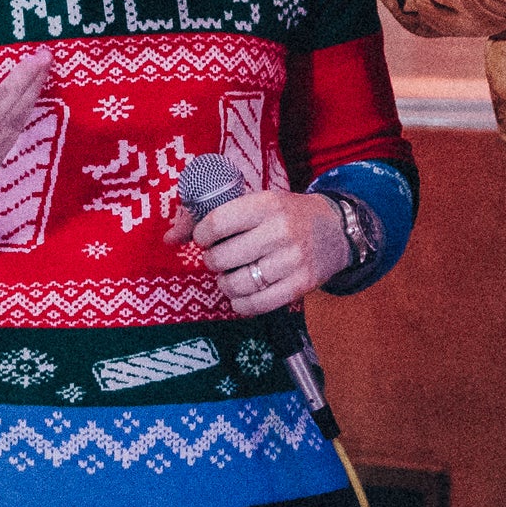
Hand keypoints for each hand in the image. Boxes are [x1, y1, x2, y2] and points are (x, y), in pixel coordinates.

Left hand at [167, 169, 354, 319]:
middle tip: (218, 258)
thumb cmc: (286, 213)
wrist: (337, 228)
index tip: (205, 238)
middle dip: (212, 261)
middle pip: (223, 257)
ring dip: (225, 284)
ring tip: (229, 276)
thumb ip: (209, 216)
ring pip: (238, 284)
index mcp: (266, 204)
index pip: (217, 223)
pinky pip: (258, 304)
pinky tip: (240, 295)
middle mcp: (280, 231)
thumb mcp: (255, 202)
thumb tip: (168, 238)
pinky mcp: (301, 285)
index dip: (201, 235)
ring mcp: (292, 260)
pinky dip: (241, 304)